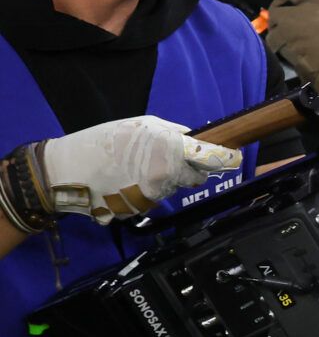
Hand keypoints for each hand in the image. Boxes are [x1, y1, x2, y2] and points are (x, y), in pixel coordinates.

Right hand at [33, 116, 240, 223]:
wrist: (65, 172)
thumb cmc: (103, 142)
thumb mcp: (142, 125)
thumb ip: (174, 132)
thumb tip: (196, 137)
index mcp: (171, 150)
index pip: (213, 157)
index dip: (227, 157)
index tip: (235, 157)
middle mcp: (167, 176)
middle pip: (196, 176)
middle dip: (190, 168)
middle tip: (168, 158)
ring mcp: (154, 196)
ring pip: (174, 188)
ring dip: (166, 180)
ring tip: (138, 168)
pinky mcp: (140, 211)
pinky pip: (155, 199)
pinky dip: (147, 191)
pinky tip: (127, 182)